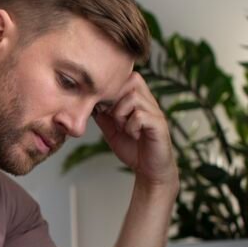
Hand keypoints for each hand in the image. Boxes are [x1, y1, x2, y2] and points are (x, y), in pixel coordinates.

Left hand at [95, 72, 177, 188]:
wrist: (148, 169)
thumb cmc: (132, 147)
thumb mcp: (111, 128)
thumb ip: (102, 114)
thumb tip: (88, 101)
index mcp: (138, 100)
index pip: (125, 77)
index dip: (111, 89)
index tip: (103, 108)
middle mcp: (149, 101)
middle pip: (131, 80)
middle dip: (115, 98)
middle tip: (113, 117)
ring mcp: (155, 112)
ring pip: (133, 97)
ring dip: (121, 113)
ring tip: (123, 127)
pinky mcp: (159, 124)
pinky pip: (140, 116)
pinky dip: (131, 126)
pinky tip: (133, 135)